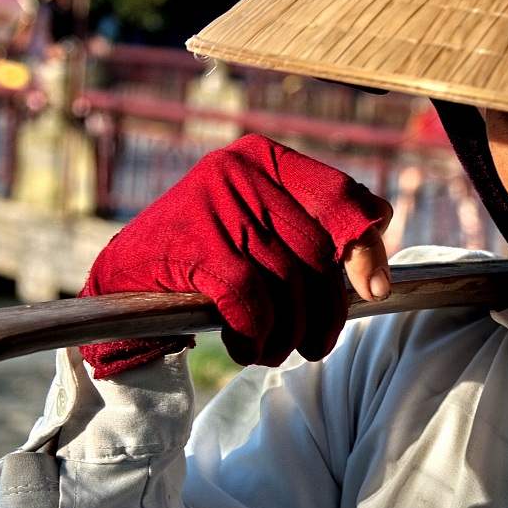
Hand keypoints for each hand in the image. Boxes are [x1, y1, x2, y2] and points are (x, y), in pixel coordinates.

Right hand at [79, 135, 392, 377]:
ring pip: (288, 281)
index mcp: (264, 157)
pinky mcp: (194, 247)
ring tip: (277, 351)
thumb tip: (382, 218)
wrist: (125, 283)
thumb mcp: (264, 226)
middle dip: (327, 308)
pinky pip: (253, 302)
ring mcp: (215, 205)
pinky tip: (247, 346)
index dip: (365, 246)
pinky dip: (257, 334)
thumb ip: (317, 221)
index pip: (338, 196)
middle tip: (319, 343)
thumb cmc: (210, 257)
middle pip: (317, 249)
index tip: (374, 289)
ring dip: (290, 331)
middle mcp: (240, 170)